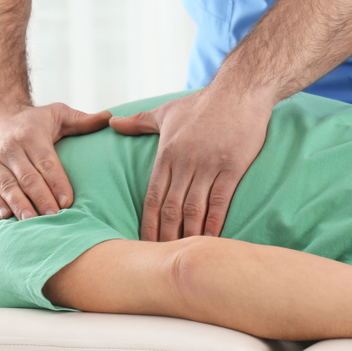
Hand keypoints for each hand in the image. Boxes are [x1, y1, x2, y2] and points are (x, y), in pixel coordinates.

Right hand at [0, 103, 110, 219]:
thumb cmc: (32, 120)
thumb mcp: (57, 114)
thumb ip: (82, 120)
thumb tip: (110, 118)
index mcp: (31, 136)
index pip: (47, 162)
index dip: (57, 182)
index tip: (69, 201)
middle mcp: (10, 148)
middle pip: (28, 177)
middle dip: (42, 199)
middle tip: (56, 217)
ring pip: (7, 186)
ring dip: (20, 205)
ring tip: (32, 222)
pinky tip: (6, 217)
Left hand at [109, 86, 273, 240]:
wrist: (240, 90)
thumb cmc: (202, 103)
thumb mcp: (167, 112)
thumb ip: (138, 122)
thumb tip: (111, 122)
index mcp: (167, 153)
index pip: (153, 196)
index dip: (148, 223)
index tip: (142, 244)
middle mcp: (185, 162)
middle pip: (171, 208)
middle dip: (164, 237)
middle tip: (159, 260)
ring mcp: (209, 165)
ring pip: (193, 208)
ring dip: (187, 235)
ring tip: (182, 256)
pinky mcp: (233, 166)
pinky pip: (220, 201)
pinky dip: (214, 223)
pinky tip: (210, 240)